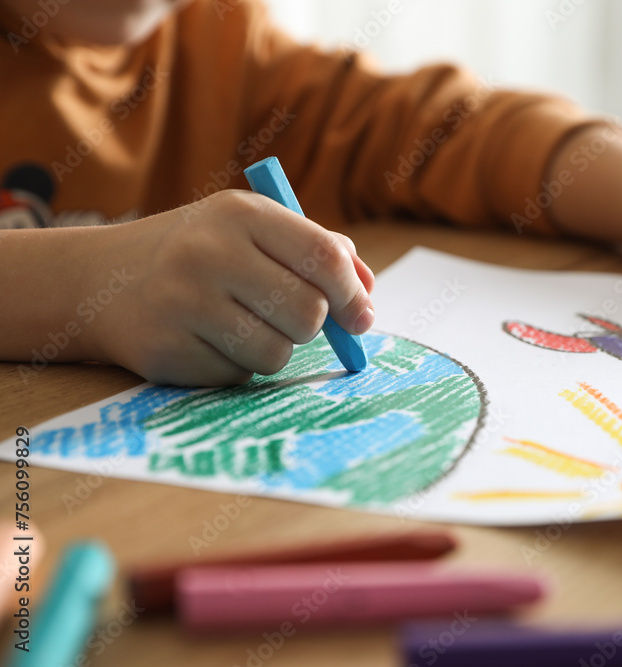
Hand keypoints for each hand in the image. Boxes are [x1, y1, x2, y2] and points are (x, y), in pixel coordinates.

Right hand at [87, 190, 374, 384]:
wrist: (103, 279)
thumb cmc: (200, 253)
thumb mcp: (253, 230)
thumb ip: (315, 251)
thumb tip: (368, 293)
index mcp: (242, 214)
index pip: (324, 258)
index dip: (354, 295)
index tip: (362, 316)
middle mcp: (209, 253)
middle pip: (308, 313)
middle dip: (312, 326)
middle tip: (293, 319)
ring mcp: (183, 303)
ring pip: (277, 353)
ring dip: (273, 349)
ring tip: (242, 325)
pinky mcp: (166, 351)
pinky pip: (238, 377)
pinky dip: (236, 366)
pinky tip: (207, 340)